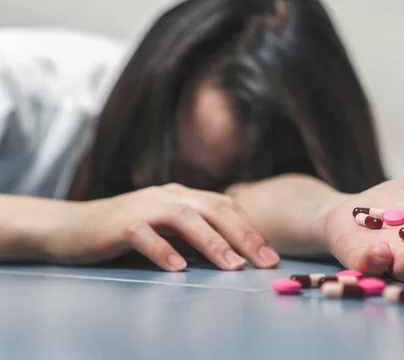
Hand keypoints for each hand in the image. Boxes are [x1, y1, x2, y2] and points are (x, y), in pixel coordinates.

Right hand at [39, 183, 279, 270]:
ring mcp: (144, 207)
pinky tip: (178, 268)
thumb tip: (233, 257)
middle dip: (244, 235)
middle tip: (265, 262)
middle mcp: (168, 196)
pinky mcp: (119, 223)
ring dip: (212, 242)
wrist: (71, 227)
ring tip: (233, 266)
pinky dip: (162, 250)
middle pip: (214, 209)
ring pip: (185, 218)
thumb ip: (195, 238)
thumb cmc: (126, 233)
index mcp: (183, 197)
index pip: (226, 207)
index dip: (251, 229)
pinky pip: (144, 234)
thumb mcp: (168, 232)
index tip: (270, 255)